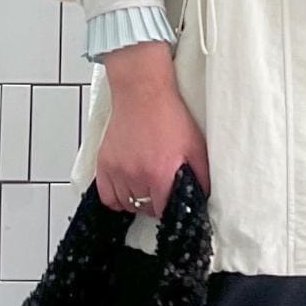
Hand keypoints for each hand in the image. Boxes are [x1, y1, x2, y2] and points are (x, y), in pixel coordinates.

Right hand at [97, 46, 210, 214]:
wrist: (143, 94)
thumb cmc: (168, 116)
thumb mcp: (196, 146)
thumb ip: (200, 176)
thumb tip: (201, 196)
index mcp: (160, 174)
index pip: (162, 211)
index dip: (169, 209)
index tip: (170, 202)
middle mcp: (136, 175)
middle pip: (144, 209)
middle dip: (154, 204)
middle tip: (160, 190)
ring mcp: (117, 170)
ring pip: (125, 204)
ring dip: (136, 201)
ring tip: (144, 187)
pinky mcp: (104, 164)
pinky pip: (107, 197)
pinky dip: (116, 198)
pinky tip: (126, 189)